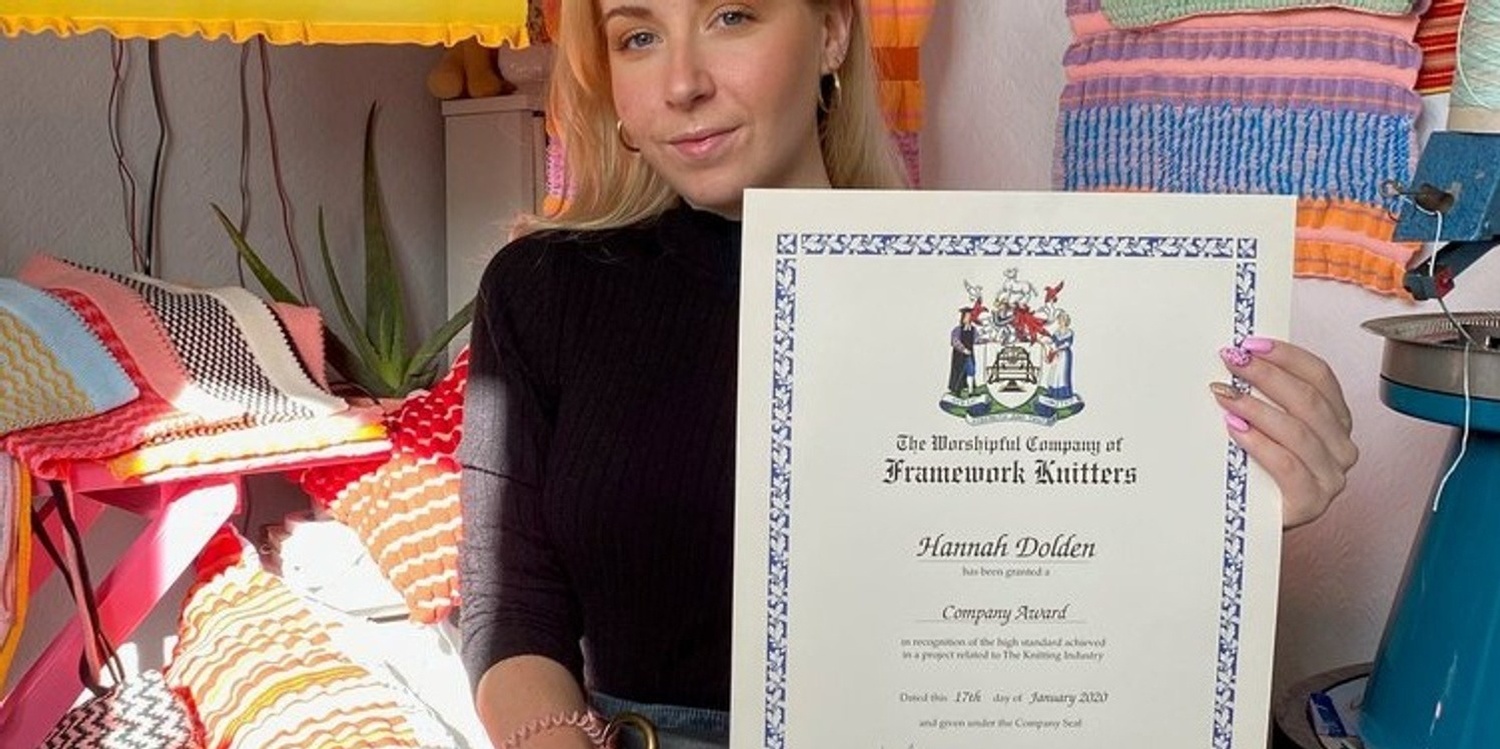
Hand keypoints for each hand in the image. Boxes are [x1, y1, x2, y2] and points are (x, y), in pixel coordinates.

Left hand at [1211, 336, 1357, 527]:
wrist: (1250, 524)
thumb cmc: (1256, 471)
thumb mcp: (1265, 427)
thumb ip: (1265, 397)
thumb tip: (1238, 357)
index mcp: (1336, 422)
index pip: (1321, 376)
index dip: (1286, 356)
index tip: (1251, 343)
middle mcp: (1341, 448)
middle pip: (1308, 400)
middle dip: (1266, 375)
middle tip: (1232, 361)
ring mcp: (1331, 477)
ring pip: (1298, 431)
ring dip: (1257, 407)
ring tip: (1225, 394)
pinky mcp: (1312, 502)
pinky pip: (1287, 465)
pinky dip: (1259, 443)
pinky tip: (1235, 429)